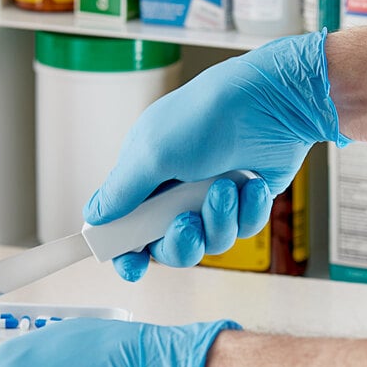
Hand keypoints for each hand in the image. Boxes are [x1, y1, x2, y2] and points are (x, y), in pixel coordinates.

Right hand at [83, 30, 349, 280]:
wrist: (273, 99)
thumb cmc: (208, 116)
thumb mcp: (152, 153)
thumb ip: (121, 192)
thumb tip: (93, 215)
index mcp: (146, 179)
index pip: (126, 228)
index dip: (127, 253)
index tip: (133, 268)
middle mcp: (176, 193)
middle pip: (168, 247)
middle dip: (180, 242)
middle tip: (187, 223)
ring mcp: (211, 199)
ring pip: (209, 243)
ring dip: (219, 220)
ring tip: (226, 188)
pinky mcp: (245, 202)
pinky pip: (242, 228)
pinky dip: (249, 210)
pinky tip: (253, 183)